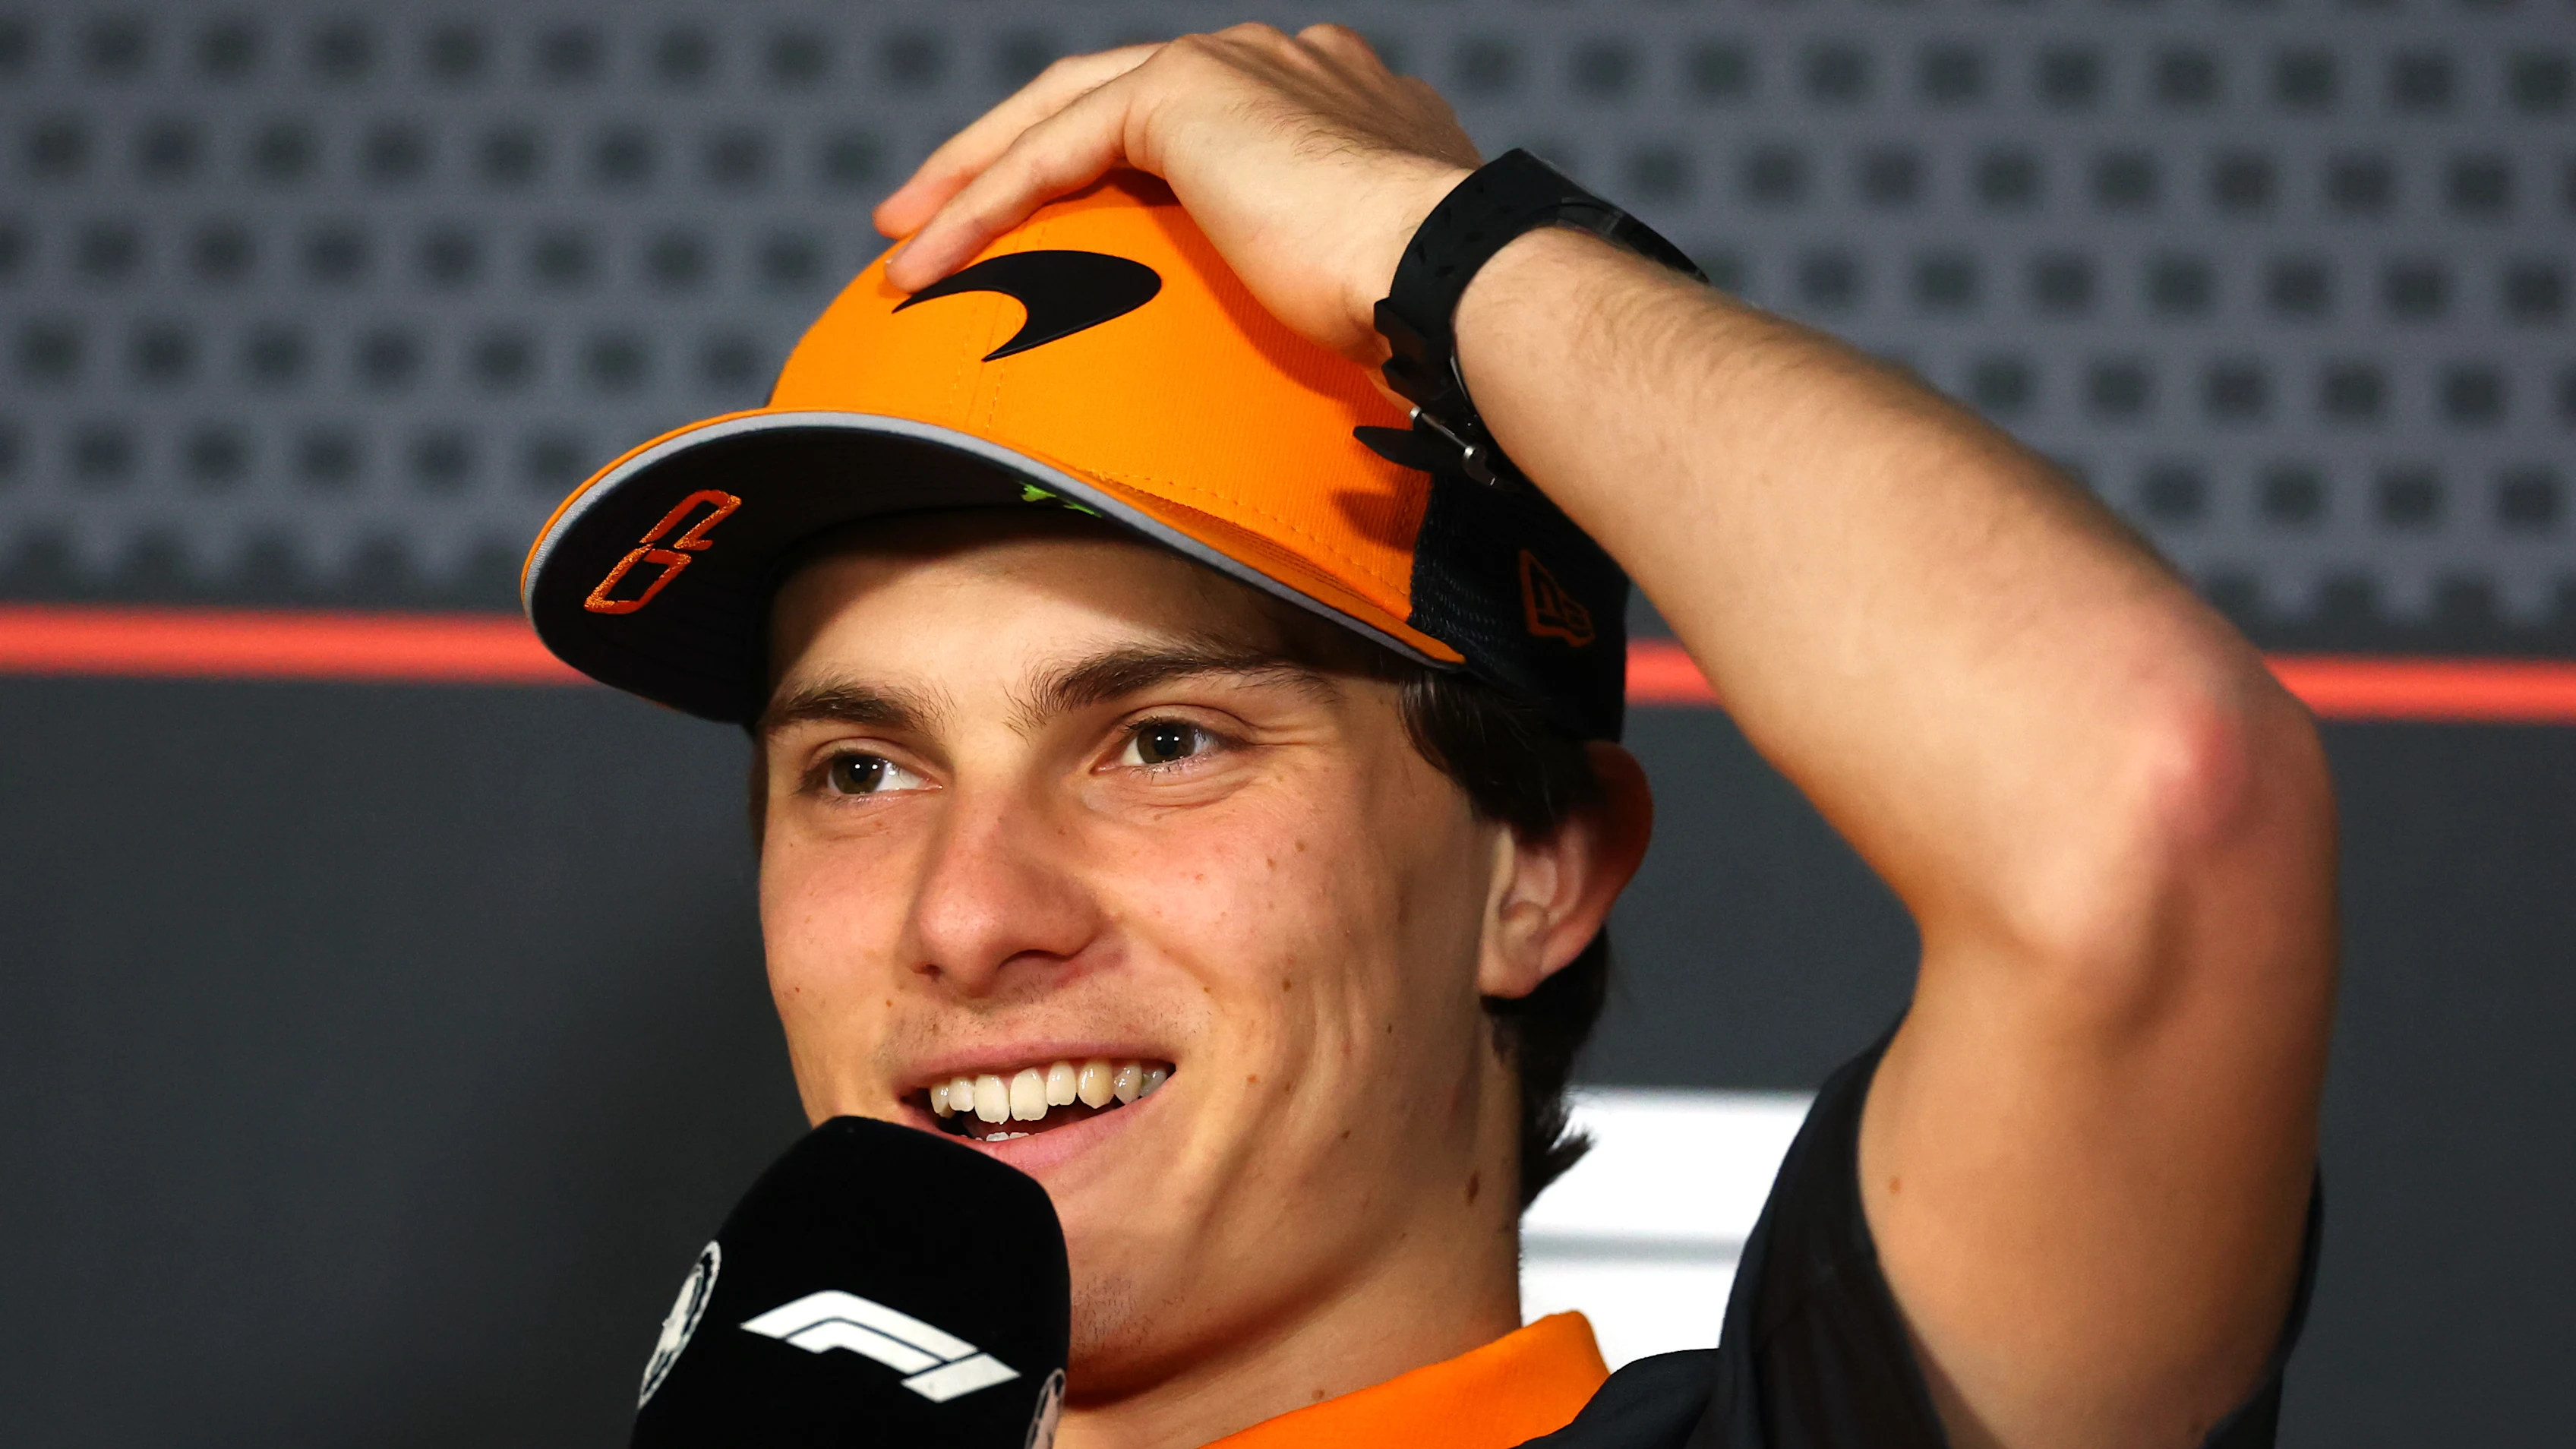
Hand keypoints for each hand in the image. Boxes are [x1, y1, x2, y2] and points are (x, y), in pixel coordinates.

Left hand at [872, 24, 1480, 362]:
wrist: (1459, 278)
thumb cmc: (1435, 317)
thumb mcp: (1368, 288)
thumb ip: (1325, 277)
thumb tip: (1319, 339)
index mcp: (1329, 99)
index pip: (1183, 123)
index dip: (1107, 172)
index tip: (1061, 232)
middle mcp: (1278, 61)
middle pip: (1103, 99)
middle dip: (1009, 158)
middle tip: (934, 220)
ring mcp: (1234, 63)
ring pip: (1062, 113)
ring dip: (971, 179)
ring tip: (905, 241)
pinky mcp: (1185, 92)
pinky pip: (1053, 152)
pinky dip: (983, 204)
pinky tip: (929, 258)